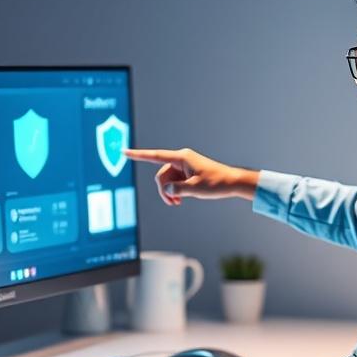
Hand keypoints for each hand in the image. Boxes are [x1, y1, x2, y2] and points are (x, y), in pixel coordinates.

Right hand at [123, 147, 258, 205]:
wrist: (232, 182)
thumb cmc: (217, 183)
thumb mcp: (195, 189)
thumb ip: (177, 190)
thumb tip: (166, 190)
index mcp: (182, 158)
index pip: (155, 156)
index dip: (138, 155)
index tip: (124, 152)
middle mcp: (181, 159)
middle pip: (161, 175)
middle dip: (164, 190)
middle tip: (173, 204)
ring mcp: (184, 165)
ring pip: (167, 180)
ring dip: (170, 192)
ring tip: (178, 203)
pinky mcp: (188, 172)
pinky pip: (174, 181)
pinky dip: (175, 191)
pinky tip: (180, 199)